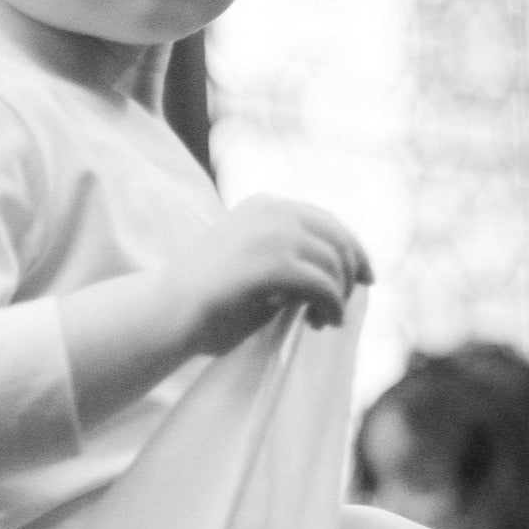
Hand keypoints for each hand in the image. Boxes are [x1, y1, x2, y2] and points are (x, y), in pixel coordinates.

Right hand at [167, 196, 372, 354]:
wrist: (163, 313)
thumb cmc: (200, 302)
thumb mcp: (248, 264)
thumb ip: (285, 258)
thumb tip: (334, 273)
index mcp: (265, 204)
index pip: (326, 221)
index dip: (352, 249)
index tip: (364, 277)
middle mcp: (274, 210)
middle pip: (339, 238)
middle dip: (351, 274)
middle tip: (342, 308)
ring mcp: (275, 234)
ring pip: (335, 263)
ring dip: (338, 296)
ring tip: (325, 322)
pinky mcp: (275, 264)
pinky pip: (323, 285)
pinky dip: (331, 306)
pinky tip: (322, 323)